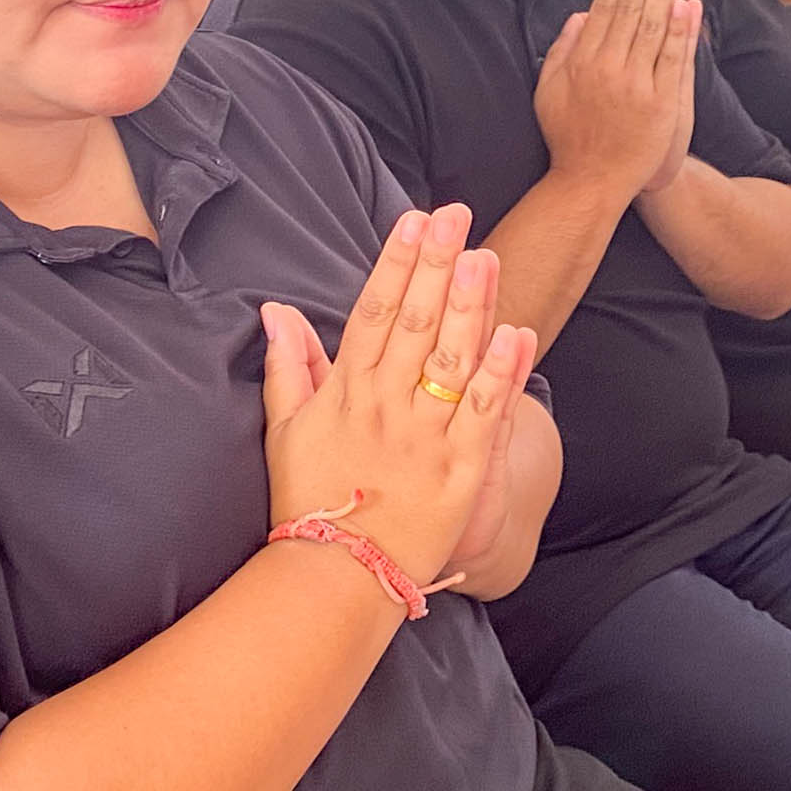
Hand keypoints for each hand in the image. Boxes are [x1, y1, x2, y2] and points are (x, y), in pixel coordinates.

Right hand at [260, 203, 536, 589]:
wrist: (332, 577)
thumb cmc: (307, 502)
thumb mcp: (285, 431)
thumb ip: (287, 367)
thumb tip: (274, 311)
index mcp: (345, 393)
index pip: (372, 313)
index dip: (393, 264)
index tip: (411, 221)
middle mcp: (384, 406)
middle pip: (413, 323)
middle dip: (434, 265)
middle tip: (454, 213)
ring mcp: (422, 437)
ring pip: (448, 360)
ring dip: (467, 307)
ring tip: (482, 257)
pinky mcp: (457, 471)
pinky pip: (481, 415)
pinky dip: (499, 375)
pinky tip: (516, 336)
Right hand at [534, 0, 699, 202]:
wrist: (592, 182)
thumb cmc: (567, 136)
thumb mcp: (548, 92)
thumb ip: (561, 51)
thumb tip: (580, 15)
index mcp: (583, 63)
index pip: (605, 8)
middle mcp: (611, 70)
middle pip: (632, 10)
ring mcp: (639, 87)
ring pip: (654, 28)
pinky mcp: (663, 104)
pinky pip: (674, 59)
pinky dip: (682, 30)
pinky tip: (687, 4)